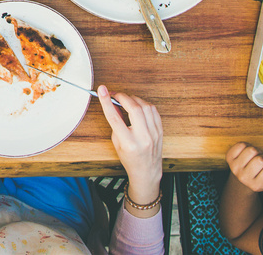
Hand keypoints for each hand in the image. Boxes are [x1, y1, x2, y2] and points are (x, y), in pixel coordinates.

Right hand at [97, 86, 163, 201]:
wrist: (147, 171)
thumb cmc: (130, 159)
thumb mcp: (117, 143)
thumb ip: (116, 123)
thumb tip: (114, 104)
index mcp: (129, 143)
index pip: (115, 118)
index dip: (107, 102)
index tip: (102, 91)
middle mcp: (143, 137)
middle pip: (133, 109)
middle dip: (122, 97)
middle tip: (115, 95)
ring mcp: (154, 133)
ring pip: (145, 106)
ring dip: (134, 99)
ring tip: (126, 101)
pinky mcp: (160, 130)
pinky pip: (153, 110)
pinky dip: (144, 104)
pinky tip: (138, 106)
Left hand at [226, 142, 262, 192]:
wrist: (243, 177)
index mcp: (257, 186)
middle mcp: (244, 179)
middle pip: (260, 160)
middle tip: (262, 162)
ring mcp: (235, 168)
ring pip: (251, 150)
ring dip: (257, 151)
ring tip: (255, 157)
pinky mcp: (229, 158)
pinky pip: (241, 145)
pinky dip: (247, 145)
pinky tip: (247, 153)